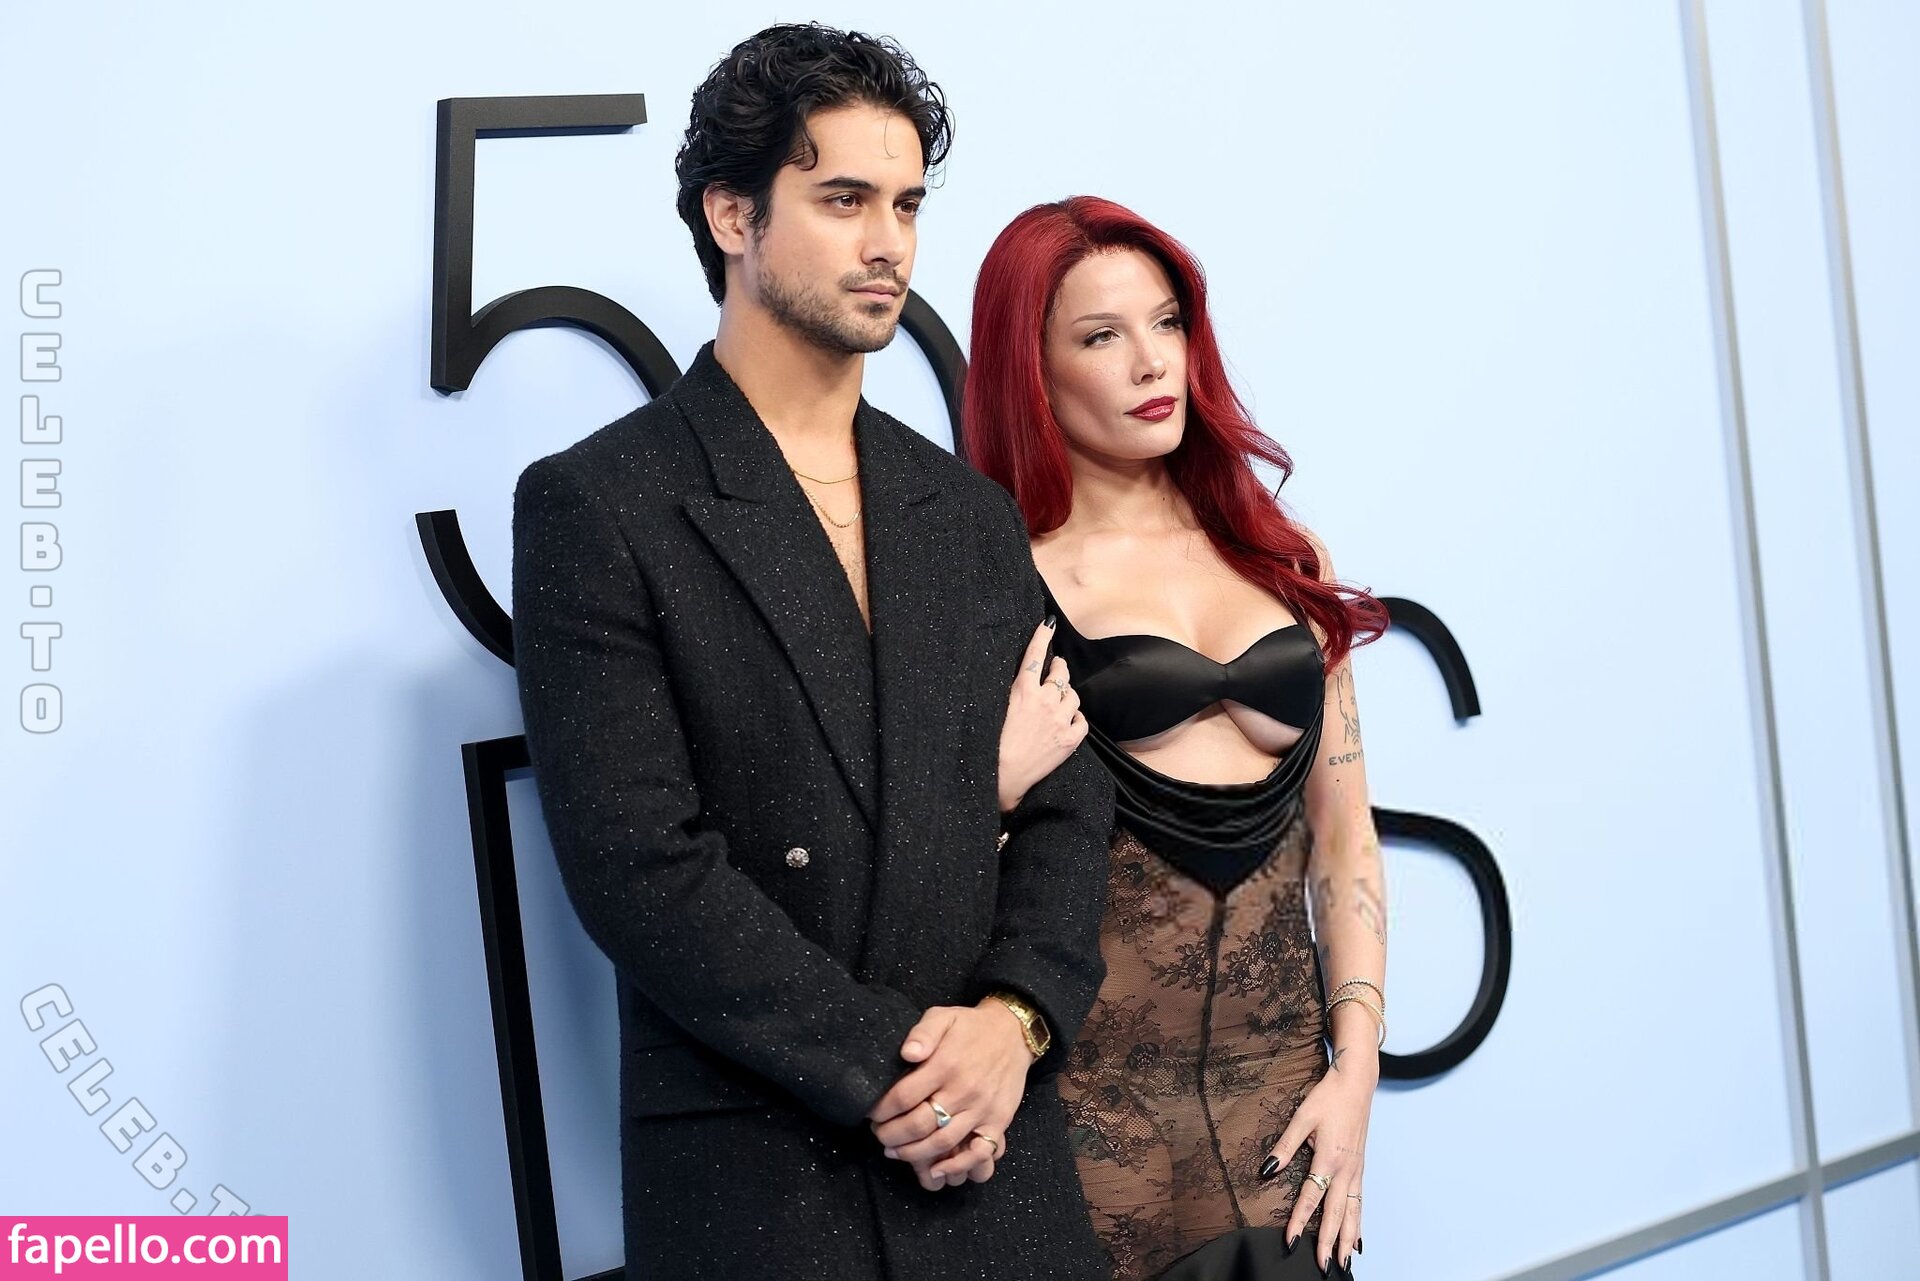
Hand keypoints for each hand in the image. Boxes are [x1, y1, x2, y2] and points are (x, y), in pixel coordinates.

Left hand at [868, 1001, 1033, 1189]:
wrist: (1013, 1034)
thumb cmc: (971, 1027)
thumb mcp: (943, 1016)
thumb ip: (922, 1033)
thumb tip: (907, 1053)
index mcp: (946, 1064)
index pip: (903, 1096)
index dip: (881, 1110)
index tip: (871, 1113)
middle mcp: (963, 1090)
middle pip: (919, 1124)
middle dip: (891, 1135)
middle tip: (878, 1135)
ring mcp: (981, 1109)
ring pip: (942, 1142)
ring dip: (913, 1153)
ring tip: (894, 1151)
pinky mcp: (997, 1121)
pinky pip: (978, 1152)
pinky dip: (956, 1166)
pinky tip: (936, 1170)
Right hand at [997, 620, 1084, 812]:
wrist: (1004, 775)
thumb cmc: (992, 744)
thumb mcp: (997, 708)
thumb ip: (1014, 691)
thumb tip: (1026, 678)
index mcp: (1022, 690)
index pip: (1034, 655)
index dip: (1042, 637)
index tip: (1049, 625)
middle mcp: (1045, 700)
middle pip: (1061, 672)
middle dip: (1059, 668)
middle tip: (1056, 670)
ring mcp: (1060, 719)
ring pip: (1073, 695)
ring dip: (1067, 696)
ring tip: (1058, 703)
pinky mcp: (1070, 739)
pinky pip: (1081, 720)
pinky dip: (1075, 719)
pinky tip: (1066, 723)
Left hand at [1267, 1053, 1375, 1271]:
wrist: (1356, 1083)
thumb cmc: (1328, 1097)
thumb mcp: (1302, 1117)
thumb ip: (1284, 1146)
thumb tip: (1267, 1170)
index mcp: (1329, 1158)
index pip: (1310, 1198)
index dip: (1299, 1221)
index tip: (1290, 1242)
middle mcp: (1346, 1170)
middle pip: (1336, 1214)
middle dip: (1328, 1242)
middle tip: (1322, 1266)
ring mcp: (1356, 1170)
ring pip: (1353, 1213)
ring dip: (1347, 1239)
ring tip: (1343, 1263)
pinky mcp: (1360, 1168)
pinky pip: (1360, 1203)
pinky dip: (1358, 1223)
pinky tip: (1357, 1238)